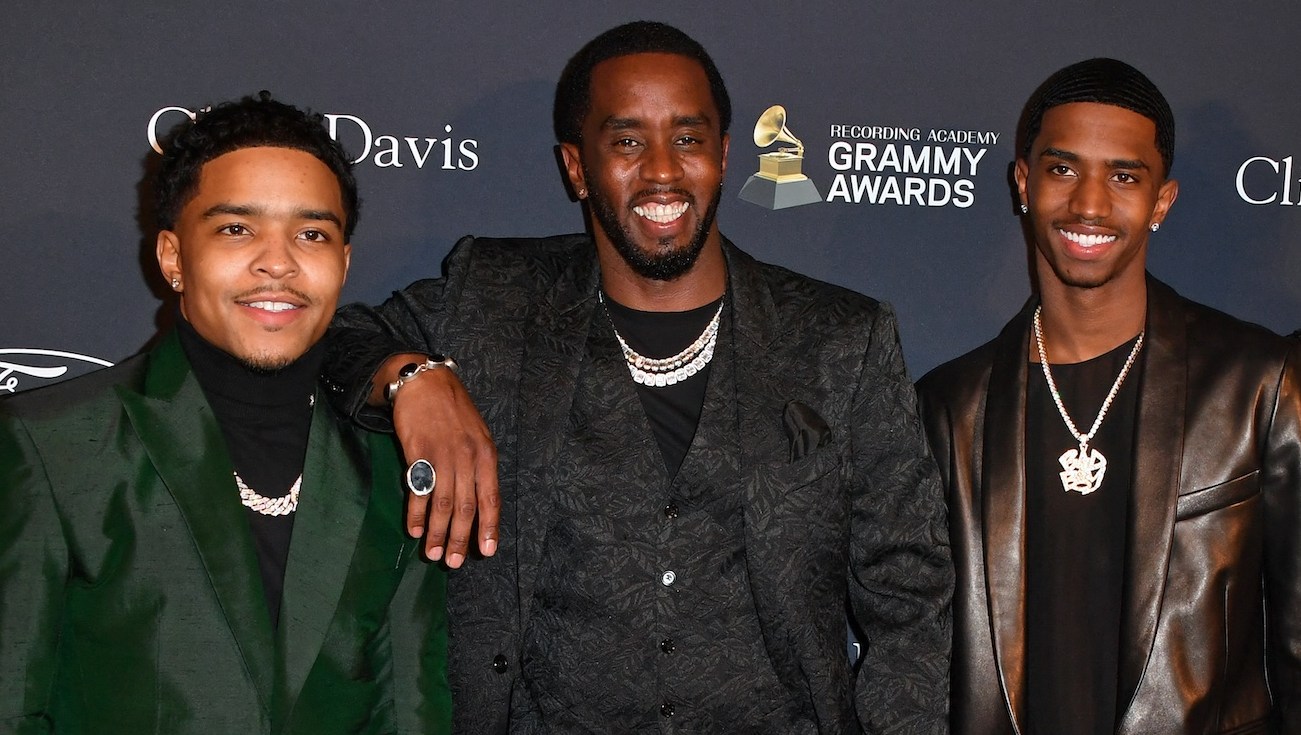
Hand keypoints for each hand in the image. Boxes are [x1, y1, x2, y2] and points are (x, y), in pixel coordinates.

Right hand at [380, 354, 498, 566]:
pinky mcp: (418, 453)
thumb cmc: (453, 411)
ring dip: (438, 533)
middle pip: (466, 507)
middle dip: (460, 539)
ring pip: (443, 504)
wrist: (425, 382)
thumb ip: (479, 467)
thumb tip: (478, 504)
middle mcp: (467, 458)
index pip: (491, 498)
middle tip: (454, 563)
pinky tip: (415, 529)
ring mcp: (443, 455)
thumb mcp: (477, 435)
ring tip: (433, 554)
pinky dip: (417, 513)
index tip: (486, 552)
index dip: (489, 527)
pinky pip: (419, 490)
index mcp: (486, 455)